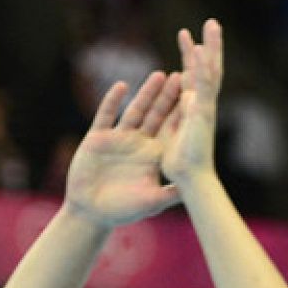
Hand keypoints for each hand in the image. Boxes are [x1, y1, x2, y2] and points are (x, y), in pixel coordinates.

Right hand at [64, 71, 182, 227]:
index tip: (196, 98)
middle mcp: (139, 143)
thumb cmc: (123, 210)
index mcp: (154, 155)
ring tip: (159, 75)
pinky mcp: (98, 138)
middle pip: (156, 115)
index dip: (182, 115)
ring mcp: (119, 139)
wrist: (91, 211)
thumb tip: (194, 191)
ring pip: (135, 111)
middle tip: (182, 76)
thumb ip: (171, 195)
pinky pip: (106, 115)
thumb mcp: (152, 202)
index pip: (171, 131)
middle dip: (168, 97)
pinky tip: (121, 86)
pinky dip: (113, 101)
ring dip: (146, 93)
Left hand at [161, 19, 224, 188]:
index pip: (193, 78)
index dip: (191, 60)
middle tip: (211, 23)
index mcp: (193, 110)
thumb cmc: (182, 169)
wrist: (192, 182)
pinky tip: (200, 49)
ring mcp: (205, 108)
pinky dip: (201, 67)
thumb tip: (170, 128)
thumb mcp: (171, 142)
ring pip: (209, 71)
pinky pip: (202, 86)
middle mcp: (201, 105)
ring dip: (211, 48)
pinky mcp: (202, 113)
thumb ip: (172, 127)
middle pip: (207, 69)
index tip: (189, 41)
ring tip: (212, 25)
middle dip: (209, 46)